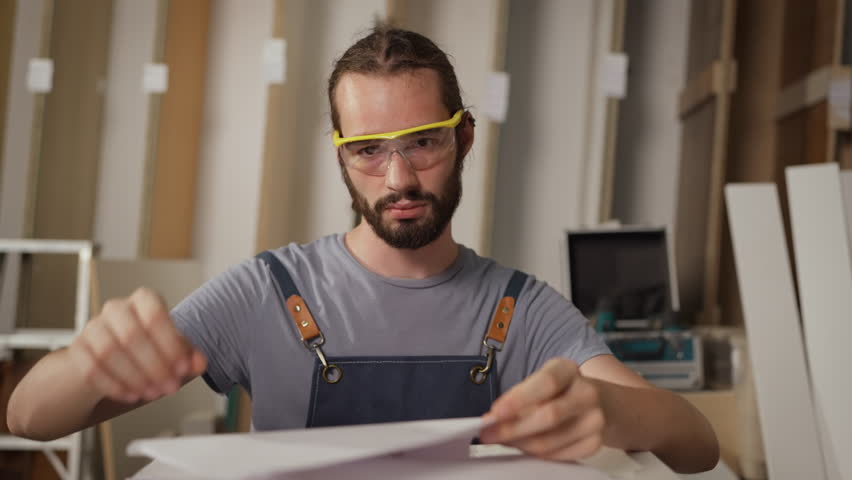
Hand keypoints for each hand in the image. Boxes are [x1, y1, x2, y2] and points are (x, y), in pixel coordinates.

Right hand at [68, 287, 206, 403]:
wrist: (113, 364)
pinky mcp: (77, 350)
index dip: (170, 343)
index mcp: (144, 301)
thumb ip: (190, 357)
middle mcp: (117, 309)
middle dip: (154, 365)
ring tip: (152, 393)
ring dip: (134, 377)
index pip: (154, 313)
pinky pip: (90, 368)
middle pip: (131, 333)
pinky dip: (113, 386)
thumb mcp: (174, 354)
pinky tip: (130, 396)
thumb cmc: (150, 352)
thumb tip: (199, 363)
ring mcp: (93, 327)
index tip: (182, 368)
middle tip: (170, 387)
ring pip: (108, 350)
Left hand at [480, 357, 605, 460]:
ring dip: (521, 444)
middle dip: (513, 428)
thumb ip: (517, 398)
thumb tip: (491, 420)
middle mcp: (587, 392)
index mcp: (569, 369)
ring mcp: (595, 419)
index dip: (519, 399)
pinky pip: (559, 455)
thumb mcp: (538, 382)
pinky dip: (537, 455)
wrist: (594, 402)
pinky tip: (525, 447)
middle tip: (488, 435)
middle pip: (549, 415)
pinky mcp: (596, 442)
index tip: (494, 413)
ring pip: (551, 440)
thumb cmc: (555, 391)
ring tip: (503, 441)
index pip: (546, 383)